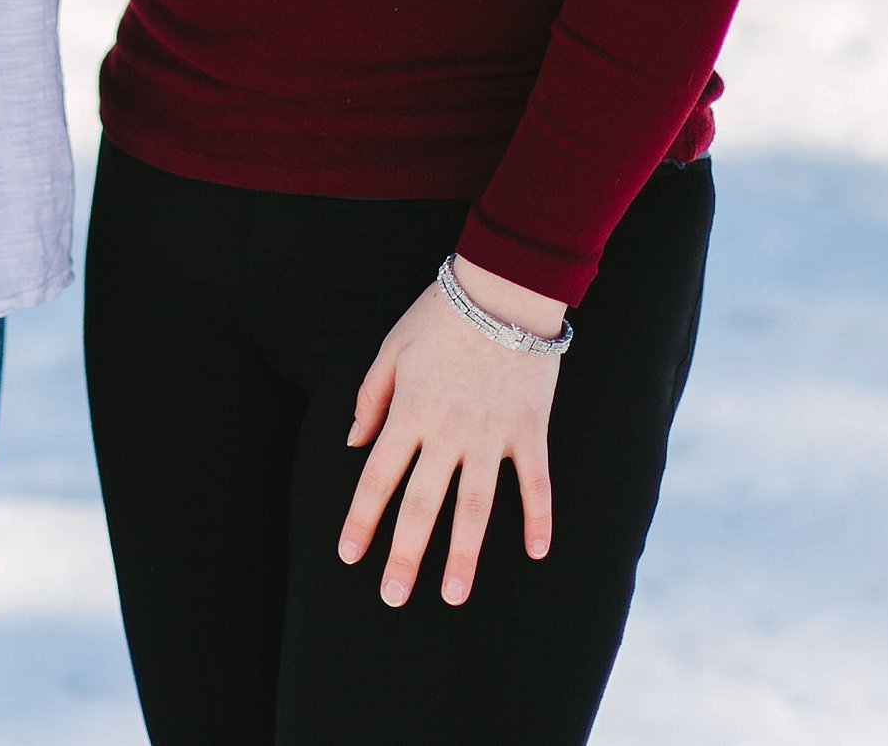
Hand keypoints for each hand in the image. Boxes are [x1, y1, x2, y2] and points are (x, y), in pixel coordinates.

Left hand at [336, 256, 566, 607]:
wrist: (503, 288)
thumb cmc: (440, 315)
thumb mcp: (390, 348)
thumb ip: (371, 397)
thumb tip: (353, 442)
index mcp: (409, 413)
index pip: (377, 478)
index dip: (361, 520)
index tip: (349, 557)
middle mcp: (447, 432)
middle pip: (422, 504)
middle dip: (406, 555)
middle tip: (393, 598)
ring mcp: (492, 435)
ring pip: (475, 506)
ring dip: (464, 553)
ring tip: (455, 595)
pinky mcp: (530, 430)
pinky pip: (535, 482)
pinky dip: (538, 518)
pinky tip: (536, 553)